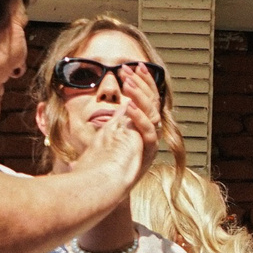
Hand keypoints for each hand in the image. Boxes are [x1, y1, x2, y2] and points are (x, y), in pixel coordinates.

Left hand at [70, 63, 163, 190]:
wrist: (100, 186)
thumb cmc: (98, 163)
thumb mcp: (106, 134)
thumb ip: (115, 120)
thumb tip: (117, 104)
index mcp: (142, 128)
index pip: (148, 99)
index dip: (143, 82)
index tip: (133, 66)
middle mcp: (150, 134)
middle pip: (154, 102)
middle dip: (142, 83)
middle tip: (129, 69)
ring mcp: (150, 143)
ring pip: (153, 113)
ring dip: (140, 96)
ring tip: (127, 82)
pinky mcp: (148, 153)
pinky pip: (148, 131)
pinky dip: (138, 117)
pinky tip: (127, 104)